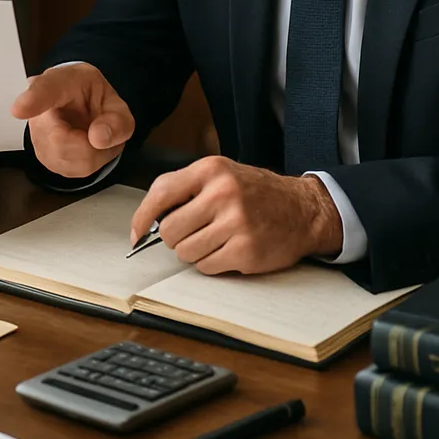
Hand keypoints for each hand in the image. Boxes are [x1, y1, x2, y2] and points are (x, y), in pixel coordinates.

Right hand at [11, 63, 133, 178]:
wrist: (82, 105)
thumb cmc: (93, 98)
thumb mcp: (117, 104)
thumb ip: (117, 120)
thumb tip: (98, 138)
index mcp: (62, 82)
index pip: (45, 89)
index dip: (33, 99)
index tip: (19, 108)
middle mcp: (40, 106)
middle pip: (60, 140)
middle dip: (91, 144)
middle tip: (99, 129)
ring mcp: (36, 132)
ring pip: (64, 158)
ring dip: (90, 155)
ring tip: (91, 136)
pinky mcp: (41, 154)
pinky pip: (67, 169)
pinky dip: (84, 163)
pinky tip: (83, 146)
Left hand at [129, 156, 343, 274]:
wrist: (302, 209)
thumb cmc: (255, 192)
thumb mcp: (221, 175)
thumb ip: (186, 189)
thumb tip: (149, 220)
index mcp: (210, 170)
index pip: (161, 192)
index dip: (142, 216)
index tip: (136, 232)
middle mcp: (222, 194)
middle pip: (170, 230)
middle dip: (175, 238)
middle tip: (192, 233)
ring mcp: (235, 223)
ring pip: (186, 252)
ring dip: (194, 252)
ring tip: (214, 240)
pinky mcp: (246, 251)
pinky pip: (207, 267)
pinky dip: (211, 264)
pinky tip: (228, 250)